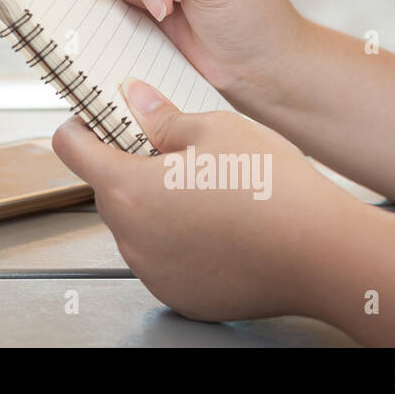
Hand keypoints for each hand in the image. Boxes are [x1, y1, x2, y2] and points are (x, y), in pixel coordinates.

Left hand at [53, 79, 363, 322]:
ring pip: (136, 226)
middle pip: (108, 189)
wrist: (324, 254)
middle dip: (130, 167)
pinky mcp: (179, 295)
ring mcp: (152, 272)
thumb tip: (133, 98)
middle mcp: (130, 237)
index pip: (70, 148)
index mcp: (127, 188)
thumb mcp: (214, 128)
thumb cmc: (271, 187)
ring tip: (209, 193)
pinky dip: (178, 243)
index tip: (95, 119)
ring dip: (156, 207)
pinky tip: (220, 228)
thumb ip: (161, 116)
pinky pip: (162, 258)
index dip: (81, 126)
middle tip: (176, 153)